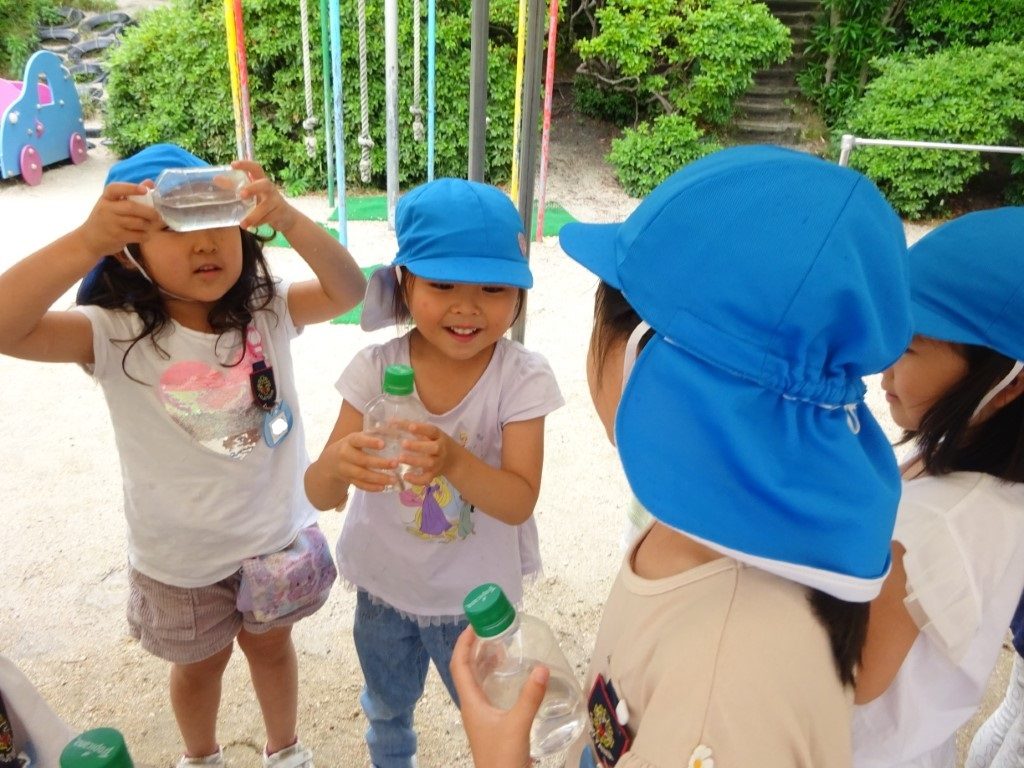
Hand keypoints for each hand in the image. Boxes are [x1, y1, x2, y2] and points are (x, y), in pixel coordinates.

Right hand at [77, 181, 161, 258]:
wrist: (89, 240)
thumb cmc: (105, 219)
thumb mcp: (112, 204)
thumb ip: (130, 193)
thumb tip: (150, 183)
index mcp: (106, 198)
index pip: (115, 188)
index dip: (131, 188)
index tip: (144, 189)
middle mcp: (106, 209)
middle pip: (132, 207)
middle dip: (149, 211)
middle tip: (158, 215)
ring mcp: (111, 223)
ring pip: (137, 222)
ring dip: (148, 224)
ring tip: (150, 225)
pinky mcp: (116, 237)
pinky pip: (137, 235)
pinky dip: (145, 235)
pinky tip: (145, 235)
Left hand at [232, 160, 298, 232]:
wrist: (286, 218)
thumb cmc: (264, 202)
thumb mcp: (252, 193)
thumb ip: (235, 187)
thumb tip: (216, 180)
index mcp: (261, 181)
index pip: (255, 168)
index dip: (245, 165)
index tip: (232, 165)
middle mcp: (270, 189)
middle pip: (264, 184)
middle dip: (253, 188)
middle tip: (241, 195)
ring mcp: (276, 201)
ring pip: (265, 206)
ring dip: (253, 215)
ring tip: (242, 224)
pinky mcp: (280, 213)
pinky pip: (268, 218)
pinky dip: (258, 223)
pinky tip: (251, 226)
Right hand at [321, 430, 398, 492]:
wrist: (330, 462)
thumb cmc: (351, 446)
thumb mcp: (358, 437)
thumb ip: (374, 434)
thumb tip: (395, 428)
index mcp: (349, 441)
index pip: (359, 440)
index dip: (370, 442)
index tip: (383, 444)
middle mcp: (345, 454)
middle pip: (362, 460)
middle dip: (380, 463)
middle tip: (395, 463)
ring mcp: (345, 469)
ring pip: (362, 475)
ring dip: (379, 478)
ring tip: (394, 479)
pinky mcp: (348, 480)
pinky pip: (360, 485)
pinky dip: (372, 487)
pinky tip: (383, 487)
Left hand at [399, 422, 455, 485]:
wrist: (453, 460)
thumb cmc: (434, 442)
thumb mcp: (428, 434)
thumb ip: (412, 428)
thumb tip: (390, 421)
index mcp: (438, 436)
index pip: (432, 431)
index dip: (422, 429)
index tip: (410, 427)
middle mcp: (440, 449)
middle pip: (433, 448)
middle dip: (418, 446)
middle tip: (403, 444)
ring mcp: (438, 462)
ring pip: (429, 463)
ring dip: (414, 461)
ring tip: (400, 458)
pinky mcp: (434, 474)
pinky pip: (427, 478)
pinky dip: (416, 480)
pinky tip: (405, 476)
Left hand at [450, 626, 548, 767]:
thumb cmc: (503, 758)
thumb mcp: (517, 726)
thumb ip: (529, 697)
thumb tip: (541, 667)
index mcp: (470, 703)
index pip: (459, 665)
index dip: (463, 643)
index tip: (474, 624)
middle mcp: (473, 707)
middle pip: (467, 671)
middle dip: (476, 649)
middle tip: (492, 631)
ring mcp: (482, 717)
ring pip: (479, 682)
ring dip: (486, 663)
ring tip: (502, 648)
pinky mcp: (493, 724)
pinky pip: (490, 694)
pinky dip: (498, 680)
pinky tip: (514, 678)